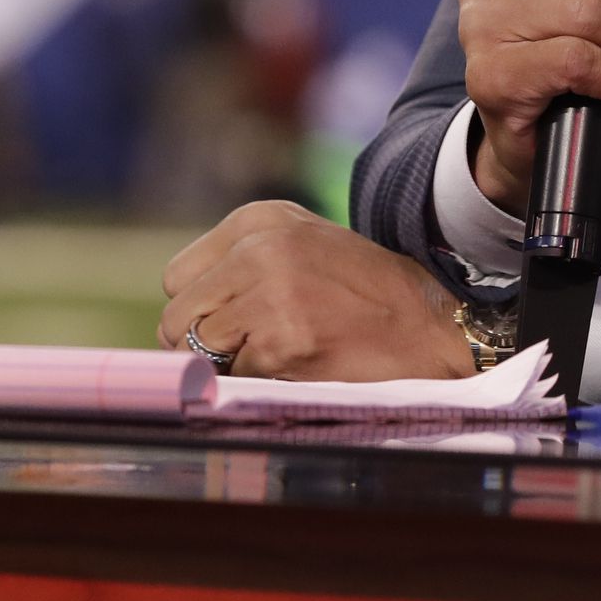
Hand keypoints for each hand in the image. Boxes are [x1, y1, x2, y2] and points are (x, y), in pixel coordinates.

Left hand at [158, 200, 468, 379]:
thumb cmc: (362, 296)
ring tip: (280, 352)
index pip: (178, 277)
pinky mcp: (281, 340)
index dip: (199, 309)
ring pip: (197, 348)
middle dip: (203, 343)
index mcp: (260, 219)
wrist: (429, 327)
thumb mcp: (299, 250)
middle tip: (251, 348)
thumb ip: (238, 267)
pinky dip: (259, 381)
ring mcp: (270, 293)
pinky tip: (300, 364)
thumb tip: (172, 324)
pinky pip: (234, 376)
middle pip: (177, 315)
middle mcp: (260, 248)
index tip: (233, 321)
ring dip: (230, 363)